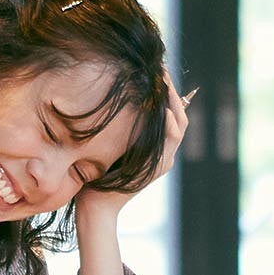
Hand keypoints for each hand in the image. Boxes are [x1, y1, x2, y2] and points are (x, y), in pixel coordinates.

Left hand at [74, 71, 189, 229]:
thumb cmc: (94, 175)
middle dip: (172, 90)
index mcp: (153, 145)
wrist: (95, 206)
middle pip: (179, 114)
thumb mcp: (106, 142)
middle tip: (162, 69)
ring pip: (179, 124)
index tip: (155, 70)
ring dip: (173, 101)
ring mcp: (164, 160)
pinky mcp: (160, 167)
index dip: (165, 91)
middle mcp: (164, 152)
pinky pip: (171, 140)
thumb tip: (110, 96)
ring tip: (164, 81)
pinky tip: (162, 107)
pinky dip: (169, 122)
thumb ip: (115, 125)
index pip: (168, 112)